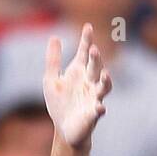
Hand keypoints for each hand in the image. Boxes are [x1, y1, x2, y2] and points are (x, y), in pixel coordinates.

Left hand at [43, 23, 111, 149]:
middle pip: (95, 67)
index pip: (84, 52)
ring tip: (105, 73)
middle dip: (96, 59)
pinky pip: (99, 110)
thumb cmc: (60, 103)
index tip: (88, 27)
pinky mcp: (93, 114)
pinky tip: (100, 107)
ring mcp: (94, 97)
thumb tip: (54, 36)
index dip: (86, 40)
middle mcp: (90, 82)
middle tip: (93, 50)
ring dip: (105, 80)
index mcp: (79, 72)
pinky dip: (100, 109)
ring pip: (104, 86)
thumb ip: (53, 60)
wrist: (64, 128)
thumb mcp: (51, 80)